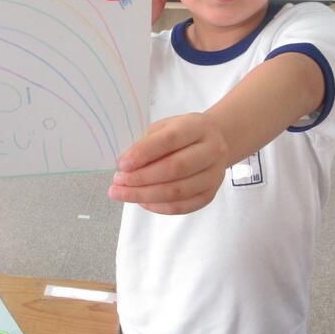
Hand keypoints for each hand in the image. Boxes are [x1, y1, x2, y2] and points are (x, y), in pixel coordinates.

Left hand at [108, 112, 227, 214]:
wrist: (216, 142)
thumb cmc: (183, 133)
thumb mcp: (165, 127)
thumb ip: (147, 142)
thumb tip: (125, 165)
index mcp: (198, 127)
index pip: (170, 140)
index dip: (144, 153)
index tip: (122, 164)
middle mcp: (211, 150)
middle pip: (175, 169)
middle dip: (141, 179)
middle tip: (117, 183)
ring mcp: (214, 175)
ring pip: (177, 191)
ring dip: (145, 195)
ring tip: (122, 193)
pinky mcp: (210, 194)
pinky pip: (182, 206)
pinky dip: (158, 207)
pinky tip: (141, 202)